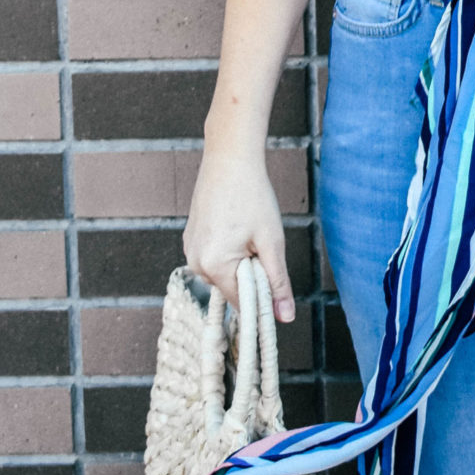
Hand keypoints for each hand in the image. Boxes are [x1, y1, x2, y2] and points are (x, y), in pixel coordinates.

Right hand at [183, 145, 294, 321]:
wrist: (230, 158)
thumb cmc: (253, 196)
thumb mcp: (272, 240)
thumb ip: (277, 281)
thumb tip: (284, 316)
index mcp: (214, 266)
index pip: (241, 302)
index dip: (262, 296)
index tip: (276, 281)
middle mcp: (195, 263)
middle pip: (232, 287)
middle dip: (251, 273)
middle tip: (262, 242)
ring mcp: (190, 249)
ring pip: (223, 271)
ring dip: (240, 261)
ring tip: (248, 229)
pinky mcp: (191, 238)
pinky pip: (213, 257)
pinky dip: (228, 249)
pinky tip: (236, 224)